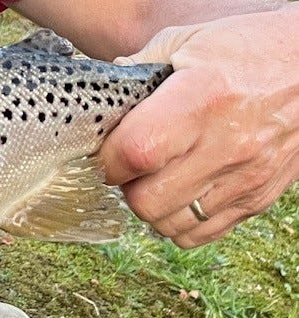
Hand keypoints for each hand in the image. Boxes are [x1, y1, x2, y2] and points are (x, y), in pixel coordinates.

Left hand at [99, 5, 298, 247]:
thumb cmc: (248, 49)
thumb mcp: (187, 42)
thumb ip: (137, 71)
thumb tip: (98, 101)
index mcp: (203, 98)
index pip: (135, 152)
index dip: (108, 159)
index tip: (106, 152)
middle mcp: (227, 143)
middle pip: (146, 201)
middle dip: (127, 187)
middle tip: (132, 167)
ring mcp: (247, 176)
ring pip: (169, 225)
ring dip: (152, 207)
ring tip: (158, 178)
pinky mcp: (259, 198)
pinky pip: (200, 235)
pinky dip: (180, 222)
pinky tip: (181, 193)